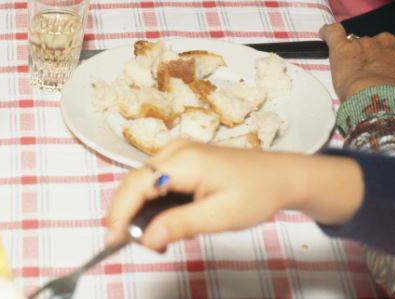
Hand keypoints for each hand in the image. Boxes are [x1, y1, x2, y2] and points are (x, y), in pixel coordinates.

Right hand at [105, 141, 362, 251]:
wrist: (281, 175)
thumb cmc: (255, 194)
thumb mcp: (220, 216)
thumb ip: (180, 225)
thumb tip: (145, 238)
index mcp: (183, 160)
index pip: (137, 184)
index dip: (119, 211)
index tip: (112, 239)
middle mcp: (174, 150)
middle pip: (135, 180)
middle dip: (125, 213)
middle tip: (125, 245)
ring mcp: (178, 151)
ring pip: (143, 180)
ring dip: (139, 209)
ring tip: (150, 240)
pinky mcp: (182, 158)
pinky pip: (156, 179)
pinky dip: (152, 202)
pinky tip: (163, 224)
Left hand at [321, 23, 394, 101]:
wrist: (381, 99)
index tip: (394, 71)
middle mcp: (388, 41)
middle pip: (380, 45)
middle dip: (376, 58)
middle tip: (374, 76)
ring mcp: (364, 41)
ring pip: (358, 44)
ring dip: (355, 56)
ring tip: (353, 75)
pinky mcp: (342, 46)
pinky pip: (332, 33)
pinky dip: (327, 34)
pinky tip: (324, 36)